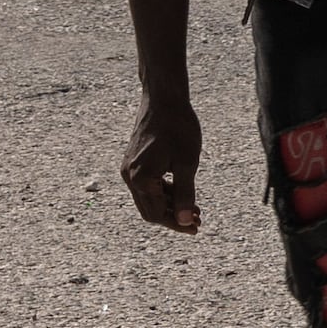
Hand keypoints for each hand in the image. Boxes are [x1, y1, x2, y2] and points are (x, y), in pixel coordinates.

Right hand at [122, 95, 204, 233]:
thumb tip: (186, 221)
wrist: (164, 99)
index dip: (178, 224)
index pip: (158, 214)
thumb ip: (186, 194)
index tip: (196, 228)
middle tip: (197, 221)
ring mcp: (129, 169)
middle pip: (150, 210)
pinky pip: (147, 185)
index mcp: (141, 180)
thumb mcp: (187, 162)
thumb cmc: (178, 127)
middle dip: (173, 217)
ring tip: (194, 209)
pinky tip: (181, 192)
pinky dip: (163, 192)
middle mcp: (129, 177)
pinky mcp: (133, 162)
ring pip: (148, 198)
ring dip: (169, 205)